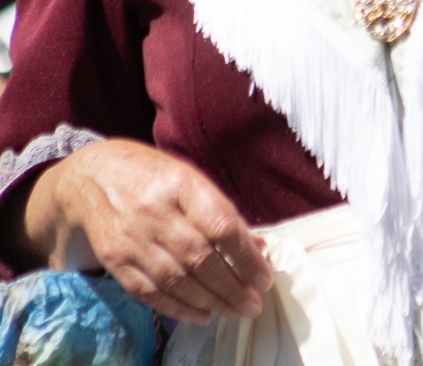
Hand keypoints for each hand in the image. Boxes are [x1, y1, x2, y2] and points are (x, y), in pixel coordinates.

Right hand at [19, 139, 271, 321]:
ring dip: (209, 302)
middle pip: (199, 259)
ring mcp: (131, 238)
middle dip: (231, 287)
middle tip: (253, 304)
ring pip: (175, 280)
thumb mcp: (191, 180)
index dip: (245, 257)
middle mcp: (155, 213)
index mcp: (183, 185)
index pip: (221, 227)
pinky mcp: (114, 259)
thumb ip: (222, 213)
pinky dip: (177, 308)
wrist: (91, 175)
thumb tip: (257, 247)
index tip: (263, 278)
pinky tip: (202, 314)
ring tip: (234, 311)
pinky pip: (148, 292)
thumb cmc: (154, 176)